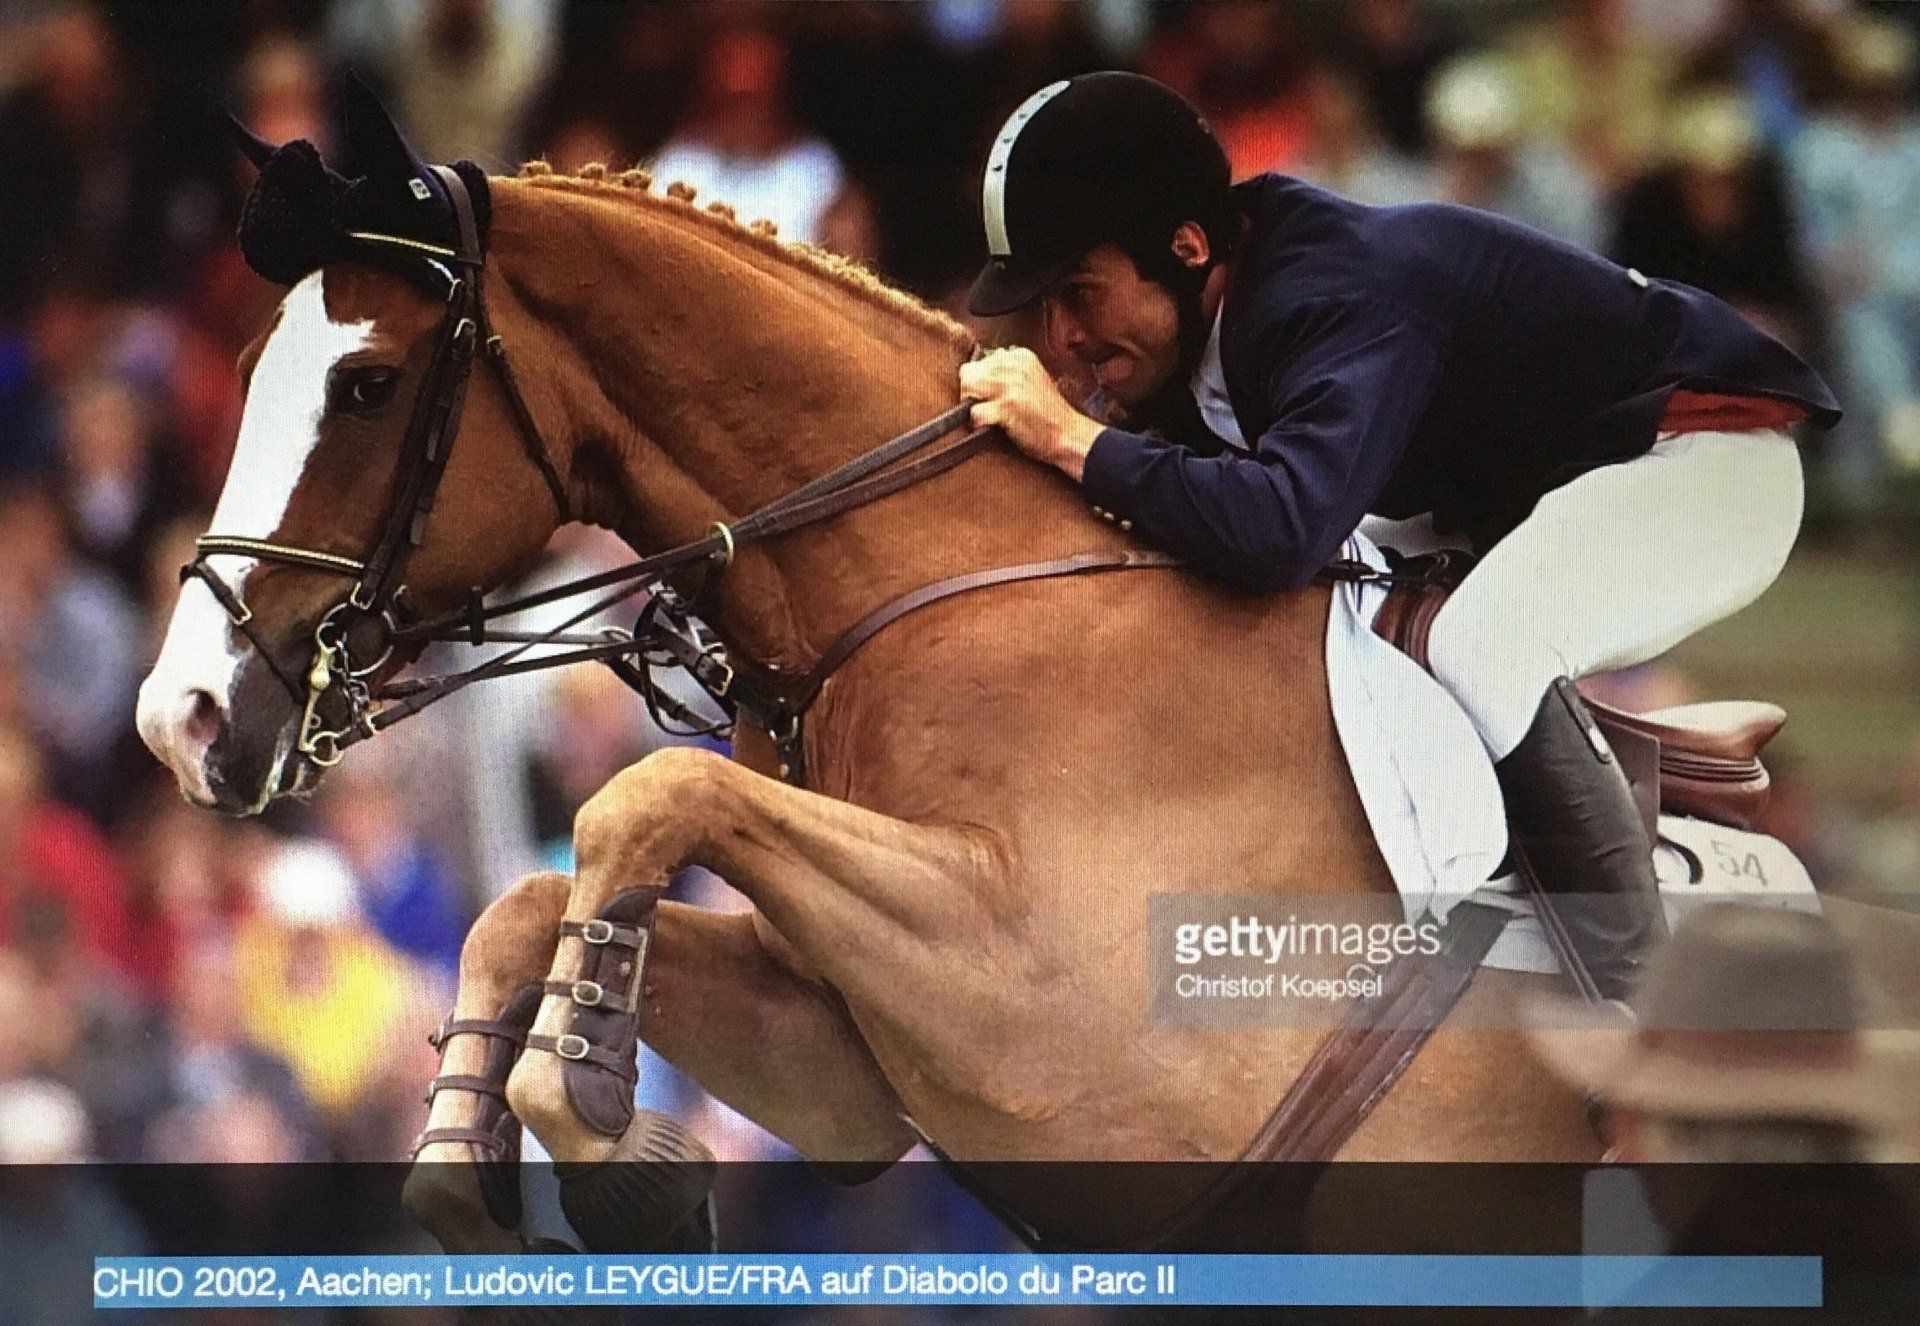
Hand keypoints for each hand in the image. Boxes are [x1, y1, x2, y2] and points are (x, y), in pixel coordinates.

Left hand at [959, 347, 1103, 479]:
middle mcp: (1014, 365)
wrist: (1069, 433)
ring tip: (989, 415)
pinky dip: (978, 422)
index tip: (991, 395)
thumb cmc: (1049, 412)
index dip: (980, 380)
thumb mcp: (1033, 378)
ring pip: (967, 387)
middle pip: (968, 372)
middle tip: (987, 406)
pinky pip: (974, 411)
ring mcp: (1010, 385)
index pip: (980, 360)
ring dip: (973, 404)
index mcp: (1020, 355)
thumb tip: (984, 365)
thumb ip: (1010, 370)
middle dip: (971, 391)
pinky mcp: (1006, 407)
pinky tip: (991, 425)